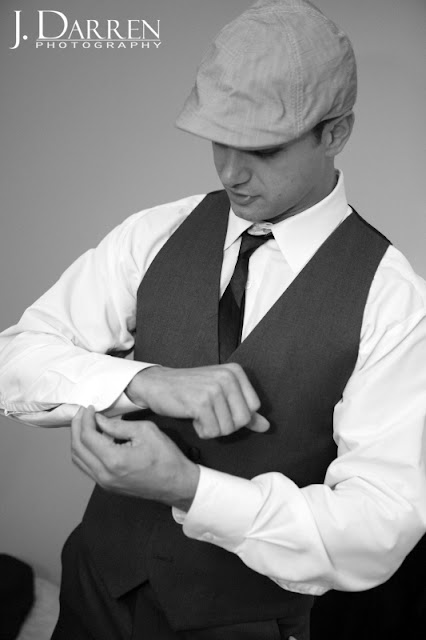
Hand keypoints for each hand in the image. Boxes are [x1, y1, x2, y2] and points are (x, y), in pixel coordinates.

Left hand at [71, 406, 199, 510]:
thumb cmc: (166, 457)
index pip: (87, 436)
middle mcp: (104, 475)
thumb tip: (99, 420)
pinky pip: (86, 467)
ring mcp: (104, 483)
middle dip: (77, 427)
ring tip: (85, 424)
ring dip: (78, 439)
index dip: (85, 419)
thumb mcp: (145, 431)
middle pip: (77, 448)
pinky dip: (84, 451)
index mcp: (114, 460)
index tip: (90, 407)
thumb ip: (118, 425)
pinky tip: (93, 439)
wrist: (176, 484)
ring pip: (78, 459)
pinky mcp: (107, 486)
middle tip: (83, 413)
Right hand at [125, 363, 269, 438]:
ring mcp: (214, 389)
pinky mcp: (200, 403)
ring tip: (199, 412)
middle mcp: (227, 377)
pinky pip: (211, 432)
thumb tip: (266, 426)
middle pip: (242, 421)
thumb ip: (244, 410)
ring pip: (227, 429)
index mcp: (235, 372)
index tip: (219, 407)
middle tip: (208, 413)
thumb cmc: (190, 390)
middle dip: (225, 425)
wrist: (157, 384)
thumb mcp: (221, 394)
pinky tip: (192, 416)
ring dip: (211, 428)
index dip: (235, 416)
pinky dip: (201, 431)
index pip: (253, 409)